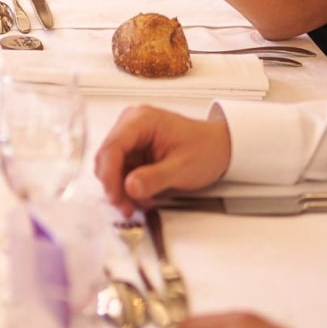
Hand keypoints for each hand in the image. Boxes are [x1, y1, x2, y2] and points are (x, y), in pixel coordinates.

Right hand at [92, 103, 231, 207]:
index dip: (109, 174)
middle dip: (114, 185)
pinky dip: (128, 187)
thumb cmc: (205, 149)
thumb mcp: (181, 168)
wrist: (220, 148)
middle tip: (125, 207)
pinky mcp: (134, 151)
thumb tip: (129, 186)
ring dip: (120, 189)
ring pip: (111, 167)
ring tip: (135, 205)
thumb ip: (154, 178)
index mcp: (141, 120)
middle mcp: (131, 124)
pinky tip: (141, 197)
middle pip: (107, 157)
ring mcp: (132, 138)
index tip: (115, 197)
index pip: (113, 146)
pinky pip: (122, 171)